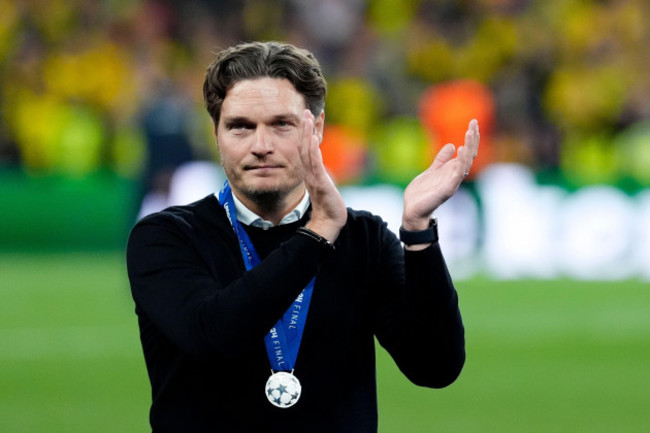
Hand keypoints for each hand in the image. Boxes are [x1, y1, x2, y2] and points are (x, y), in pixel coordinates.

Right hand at [299, 110, 346, 241]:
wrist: (329, 222)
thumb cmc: (328, 206)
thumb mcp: (324, 186)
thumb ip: (320, 176)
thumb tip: (321, 169)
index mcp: (310, 172)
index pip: (307, 149)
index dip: (307, 133)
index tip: (310, 117)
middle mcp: (309, 172)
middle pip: (304, 146)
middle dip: (305, 128)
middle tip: (305, 111)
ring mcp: (313, 176)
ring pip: (307, 151)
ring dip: (307, 134)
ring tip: (307, 118)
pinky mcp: (319, 182)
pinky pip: (314, 164)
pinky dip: (313, 150)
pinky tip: (312, 138)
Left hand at [402, 119, 479, 230]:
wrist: (412, 209)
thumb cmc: (422, 193)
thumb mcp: (431, 171)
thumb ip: (441, 160)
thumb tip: (451, 145)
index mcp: (452, 171)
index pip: (466, 153)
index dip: (471, 139)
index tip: (473, 123)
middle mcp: (455, 176)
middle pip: (469, 156)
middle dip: (472, 139)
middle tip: (473, 123)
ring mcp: (452, 183)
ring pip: (466, 163)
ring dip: (469, 147)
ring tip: (469, 132)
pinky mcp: (447, 189)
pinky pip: (457, 175)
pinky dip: (460, 163)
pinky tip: (460, 150)